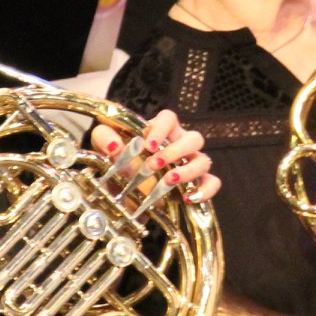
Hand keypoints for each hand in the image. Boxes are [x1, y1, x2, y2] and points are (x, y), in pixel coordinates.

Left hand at [90, 109, 219, 202]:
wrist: (121, 193)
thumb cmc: (118, 162)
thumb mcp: (104, 146)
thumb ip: (104, 138)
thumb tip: (114, 145)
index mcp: (161, 131)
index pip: (169, 118)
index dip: (162, 129)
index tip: (148, 145)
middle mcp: (179, 145)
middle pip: (194, 138)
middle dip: (175, 151)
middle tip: (154, 165)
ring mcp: (189, 165)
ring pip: (204, 161)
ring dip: (188, 171)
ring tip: (168, 181)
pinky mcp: (194, 185)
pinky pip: (212, 183)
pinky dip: (205, 190)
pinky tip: (188, 197)